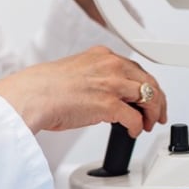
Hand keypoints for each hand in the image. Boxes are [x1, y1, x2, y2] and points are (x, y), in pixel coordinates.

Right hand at [0, 46, 166, 136]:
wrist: (32, 96)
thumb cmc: (45, 88)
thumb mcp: (76, 71)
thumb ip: (95, 77)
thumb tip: (105, 94)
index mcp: (102, 55)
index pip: (136, 69)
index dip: (146, 85)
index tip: (148, 96)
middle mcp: (111, 66)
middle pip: (148, 81)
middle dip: (157, 100)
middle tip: (156, 114)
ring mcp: (111, 84)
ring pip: (148, 97)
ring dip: (151, 114)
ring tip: (147, 125)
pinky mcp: (109, 104)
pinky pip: (134, 117)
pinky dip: (137, 127)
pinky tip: (132, 132)